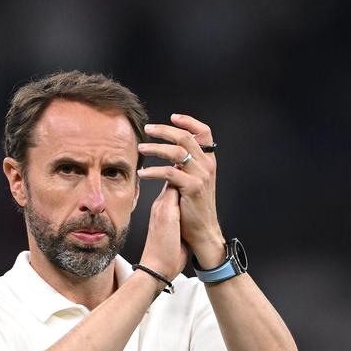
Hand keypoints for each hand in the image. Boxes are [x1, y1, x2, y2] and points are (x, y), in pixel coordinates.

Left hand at [137, 114, 224, 267]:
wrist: (202, 233)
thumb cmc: (193, 210)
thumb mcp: (191, 183)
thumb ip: (184, 167)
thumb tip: (170, 154)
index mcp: (208, 161)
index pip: (203, 133)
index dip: (188, 122)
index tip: (172, 117)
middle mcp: (207, 166)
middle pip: (186, 137)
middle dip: (165, 130)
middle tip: (148, 129)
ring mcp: (202, 176)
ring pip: (178, 151)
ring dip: (156, 147)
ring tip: (141, 148)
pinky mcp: (193, 188)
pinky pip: (170, 172)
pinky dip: (153, 171)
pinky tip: (142, 174)